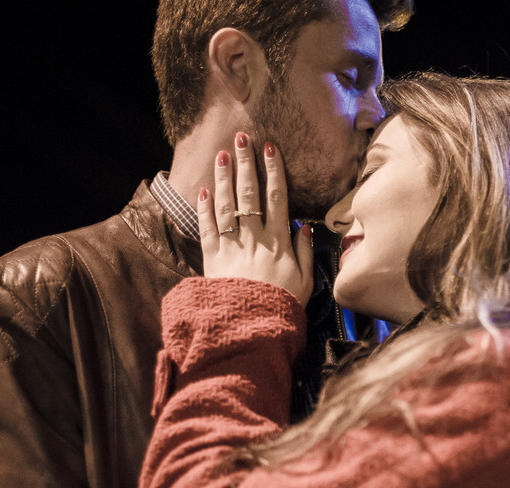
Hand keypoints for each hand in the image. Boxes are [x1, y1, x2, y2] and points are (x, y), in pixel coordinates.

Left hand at [197, 131, 313, 305]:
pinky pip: (207, 228)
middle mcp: (254, 237)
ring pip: (226, 204)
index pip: (277, 198)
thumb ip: (305, 253)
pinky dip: (204, 208)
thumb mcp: (305, 282)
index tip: (271, 148)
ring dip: (224, 177)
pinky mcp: (212, 258)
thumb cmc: (281, 306)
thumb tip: (304, 228)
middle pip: (250, 193)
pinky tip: (204, 191)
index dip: (274, 171)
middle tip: (241, 138)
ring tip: (222, 155)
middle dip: (246, 163)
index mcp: (279, 241)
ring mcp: (231, 245)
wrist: (250, 327)